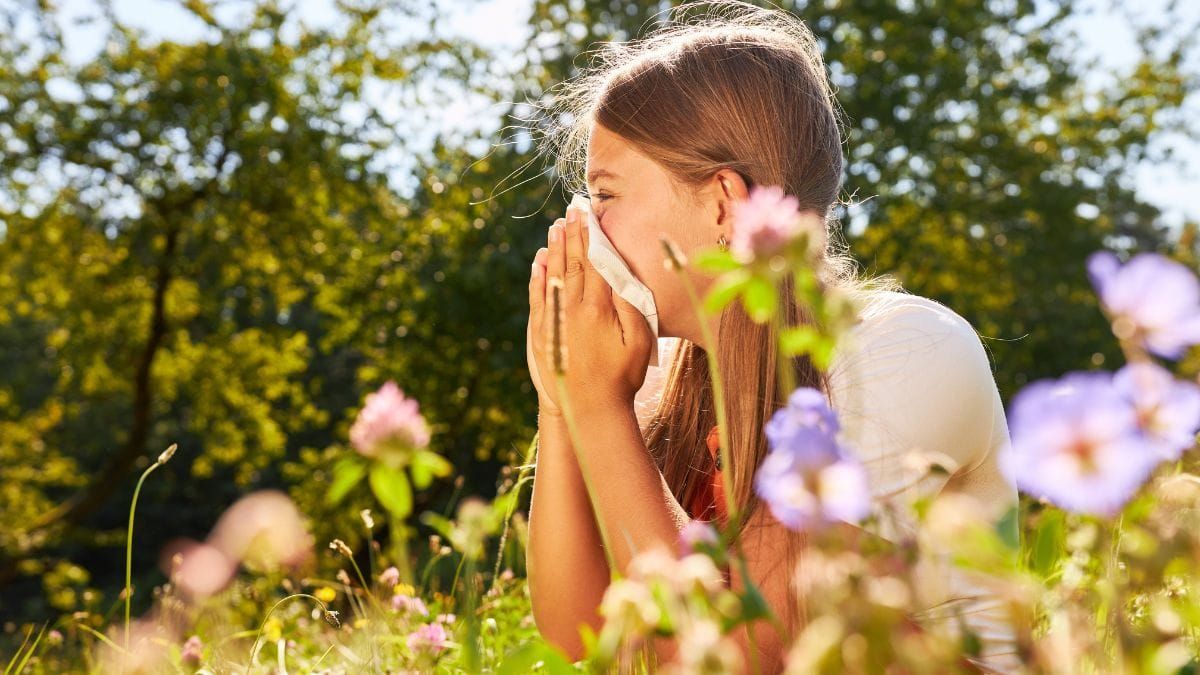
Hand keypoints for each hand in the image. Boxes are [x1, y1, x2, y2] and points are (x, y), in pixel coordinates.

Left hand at [528, 204, 653, 414]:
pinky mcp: (542, 332)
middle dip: (572, 234)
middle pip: (572, 262)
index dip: (592, 236)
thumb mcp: (639, 343)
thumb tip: (619, 274)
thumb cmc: (622, 378)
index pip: (594, 261)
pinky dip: (537, 276)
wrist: (589, 410)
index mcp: (598, 308)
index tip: (589, 214)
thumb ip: (630, 306)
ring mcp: (554, 319)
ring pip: (553, 275)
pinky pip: (537, 296)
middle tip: (571, 210)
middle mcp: (572, 308)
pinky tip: (539, 260)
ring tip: (555, 226)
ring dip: (554, 248)